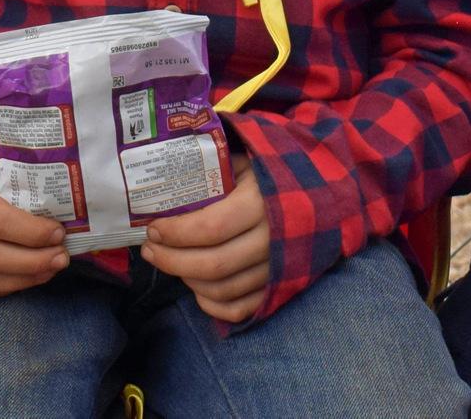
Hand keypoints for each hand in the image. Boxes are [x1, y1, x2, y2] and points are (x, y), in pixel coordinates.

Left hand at [141, 156, 269, 322]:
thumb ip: (212, 172)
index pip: (210, 228)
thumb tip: (164, 181)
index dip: (176, 233)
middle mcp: (273, 241)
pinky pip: (241, 309)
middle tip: (150, 250)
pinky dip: (213, 304)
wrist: (321, 192)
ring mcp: (278, 269)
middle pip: (213, 265)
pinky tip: (195, 288)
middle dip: (172, 260)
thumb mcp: (244, 161)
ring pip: (223, 289)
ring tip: (168, 262)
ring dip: (187, 280)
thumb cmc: (272, 173)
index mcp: (262, 203)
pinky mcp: (279, 287)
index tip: (153, 228)